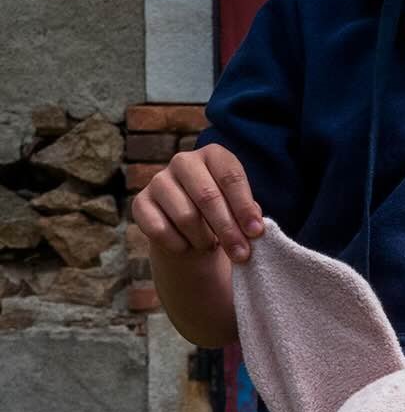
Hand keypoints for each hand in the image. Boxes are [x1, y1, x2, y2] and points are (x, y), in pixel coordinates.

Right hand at [134, 144, 263, 264]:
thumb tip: (254, 225)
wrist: (192, 235)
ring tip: (210, 246)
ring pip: (186, 216)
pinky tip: (187, 247)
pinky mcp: (141, 203)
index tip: (256, 232)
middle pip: (207, 196)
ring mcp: (159, 181)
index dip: (244, 206)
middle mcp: (184, 162)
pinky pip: (160, 229)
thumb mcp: (241, 213)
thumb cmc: (224, 219)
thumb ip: (249, 215)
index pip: (230, 175)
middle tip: (241, 254)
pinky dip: (179, 246)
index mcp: (213, 157)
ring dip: (204, 240)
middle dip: (228, 230)